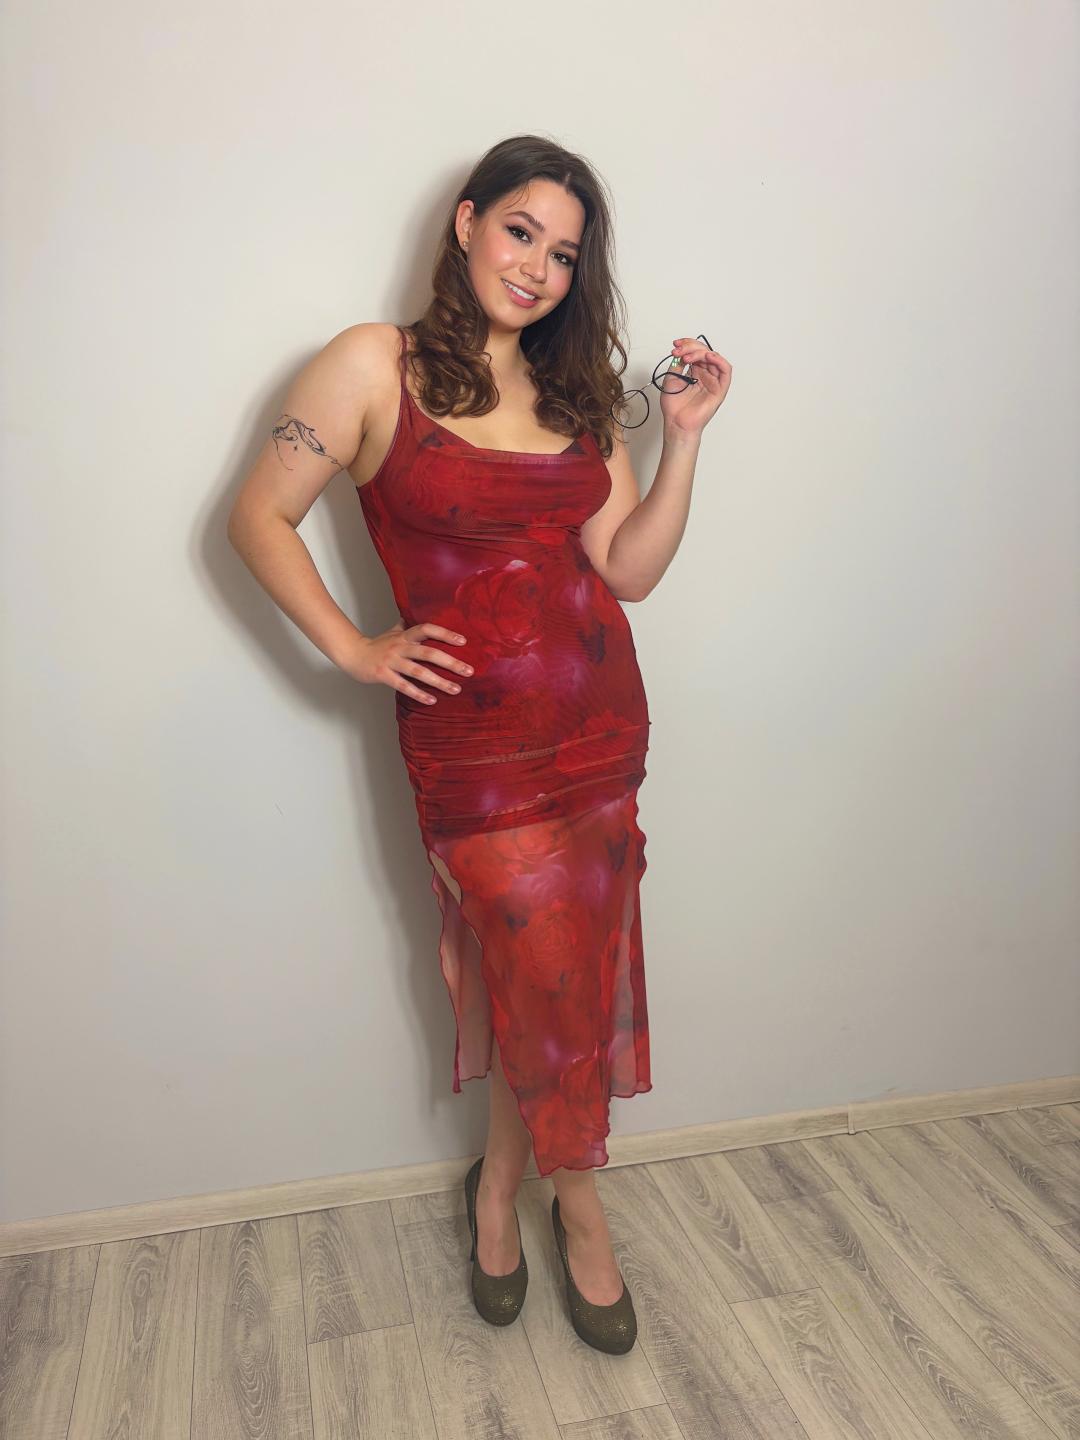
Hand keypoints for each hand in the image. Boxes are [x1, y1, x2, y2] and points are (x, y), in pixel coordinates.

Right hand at [345, 621, 472, 704]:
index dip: (445, 633)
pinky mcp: (383, 675)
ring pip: (419, 671)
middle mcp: (400, 647)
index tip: (463, 641)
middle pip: (428, 652)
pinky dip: (418, 693)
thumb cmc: (376, 645)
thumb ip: (406, 625)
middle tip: (469, 671)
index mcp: (404, 636)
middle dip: (450, 662)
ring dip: (439, 681)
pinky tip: (432, 700)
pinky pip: (403, 686)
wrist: (352, 654)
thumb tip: (416, 614)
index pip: (427, 629)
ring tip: (456, 689)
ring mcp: (391, 661)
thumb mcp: (392, 632)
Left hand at [659, 338, 732, 436]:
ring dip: (701, 353)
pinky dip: (719, 361)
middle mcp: (705, 375)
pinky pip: (726, 371)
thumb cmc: (674, 407)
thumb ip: (678, 363)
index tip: (675, 345)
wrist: (676, 423)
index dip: (687, 344)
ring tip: (687, 357)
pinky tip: (708, 357)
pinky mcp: (719, 389)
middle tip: (679, 351)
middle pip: (705, 352)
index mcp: (695, 372)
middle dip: (691, 347)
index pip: (696, 352)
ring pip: (713, 358)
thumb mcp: (672, 378)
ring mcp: (713, 381)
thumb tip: (682, 351)